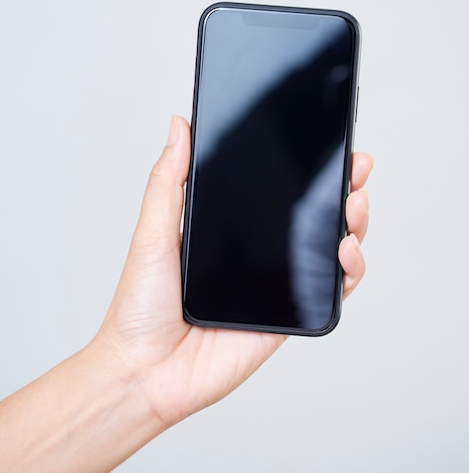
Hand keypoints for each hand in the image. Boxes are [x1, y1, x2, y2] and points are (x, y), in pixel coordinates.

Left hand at [98, 116, 372, 430]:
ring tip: (355, 203)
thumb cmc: (141, 305)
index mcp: (229, 230)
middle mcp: (257, 254)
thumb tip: (180, 126)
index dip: (306, 169)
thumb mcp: (152, 231)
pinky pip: (330, 291)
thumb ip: (169, 180)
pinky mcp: (288, 316)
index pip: (277, 192)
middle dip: (341, 188)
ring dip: (353, 223)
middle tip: (356, 166)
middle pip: (311, 216)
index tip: (327, 145)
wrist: (144, 370)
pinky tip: (345, 249)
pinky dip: (349, 269)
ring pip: (329, 248)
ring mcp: (276, 284)